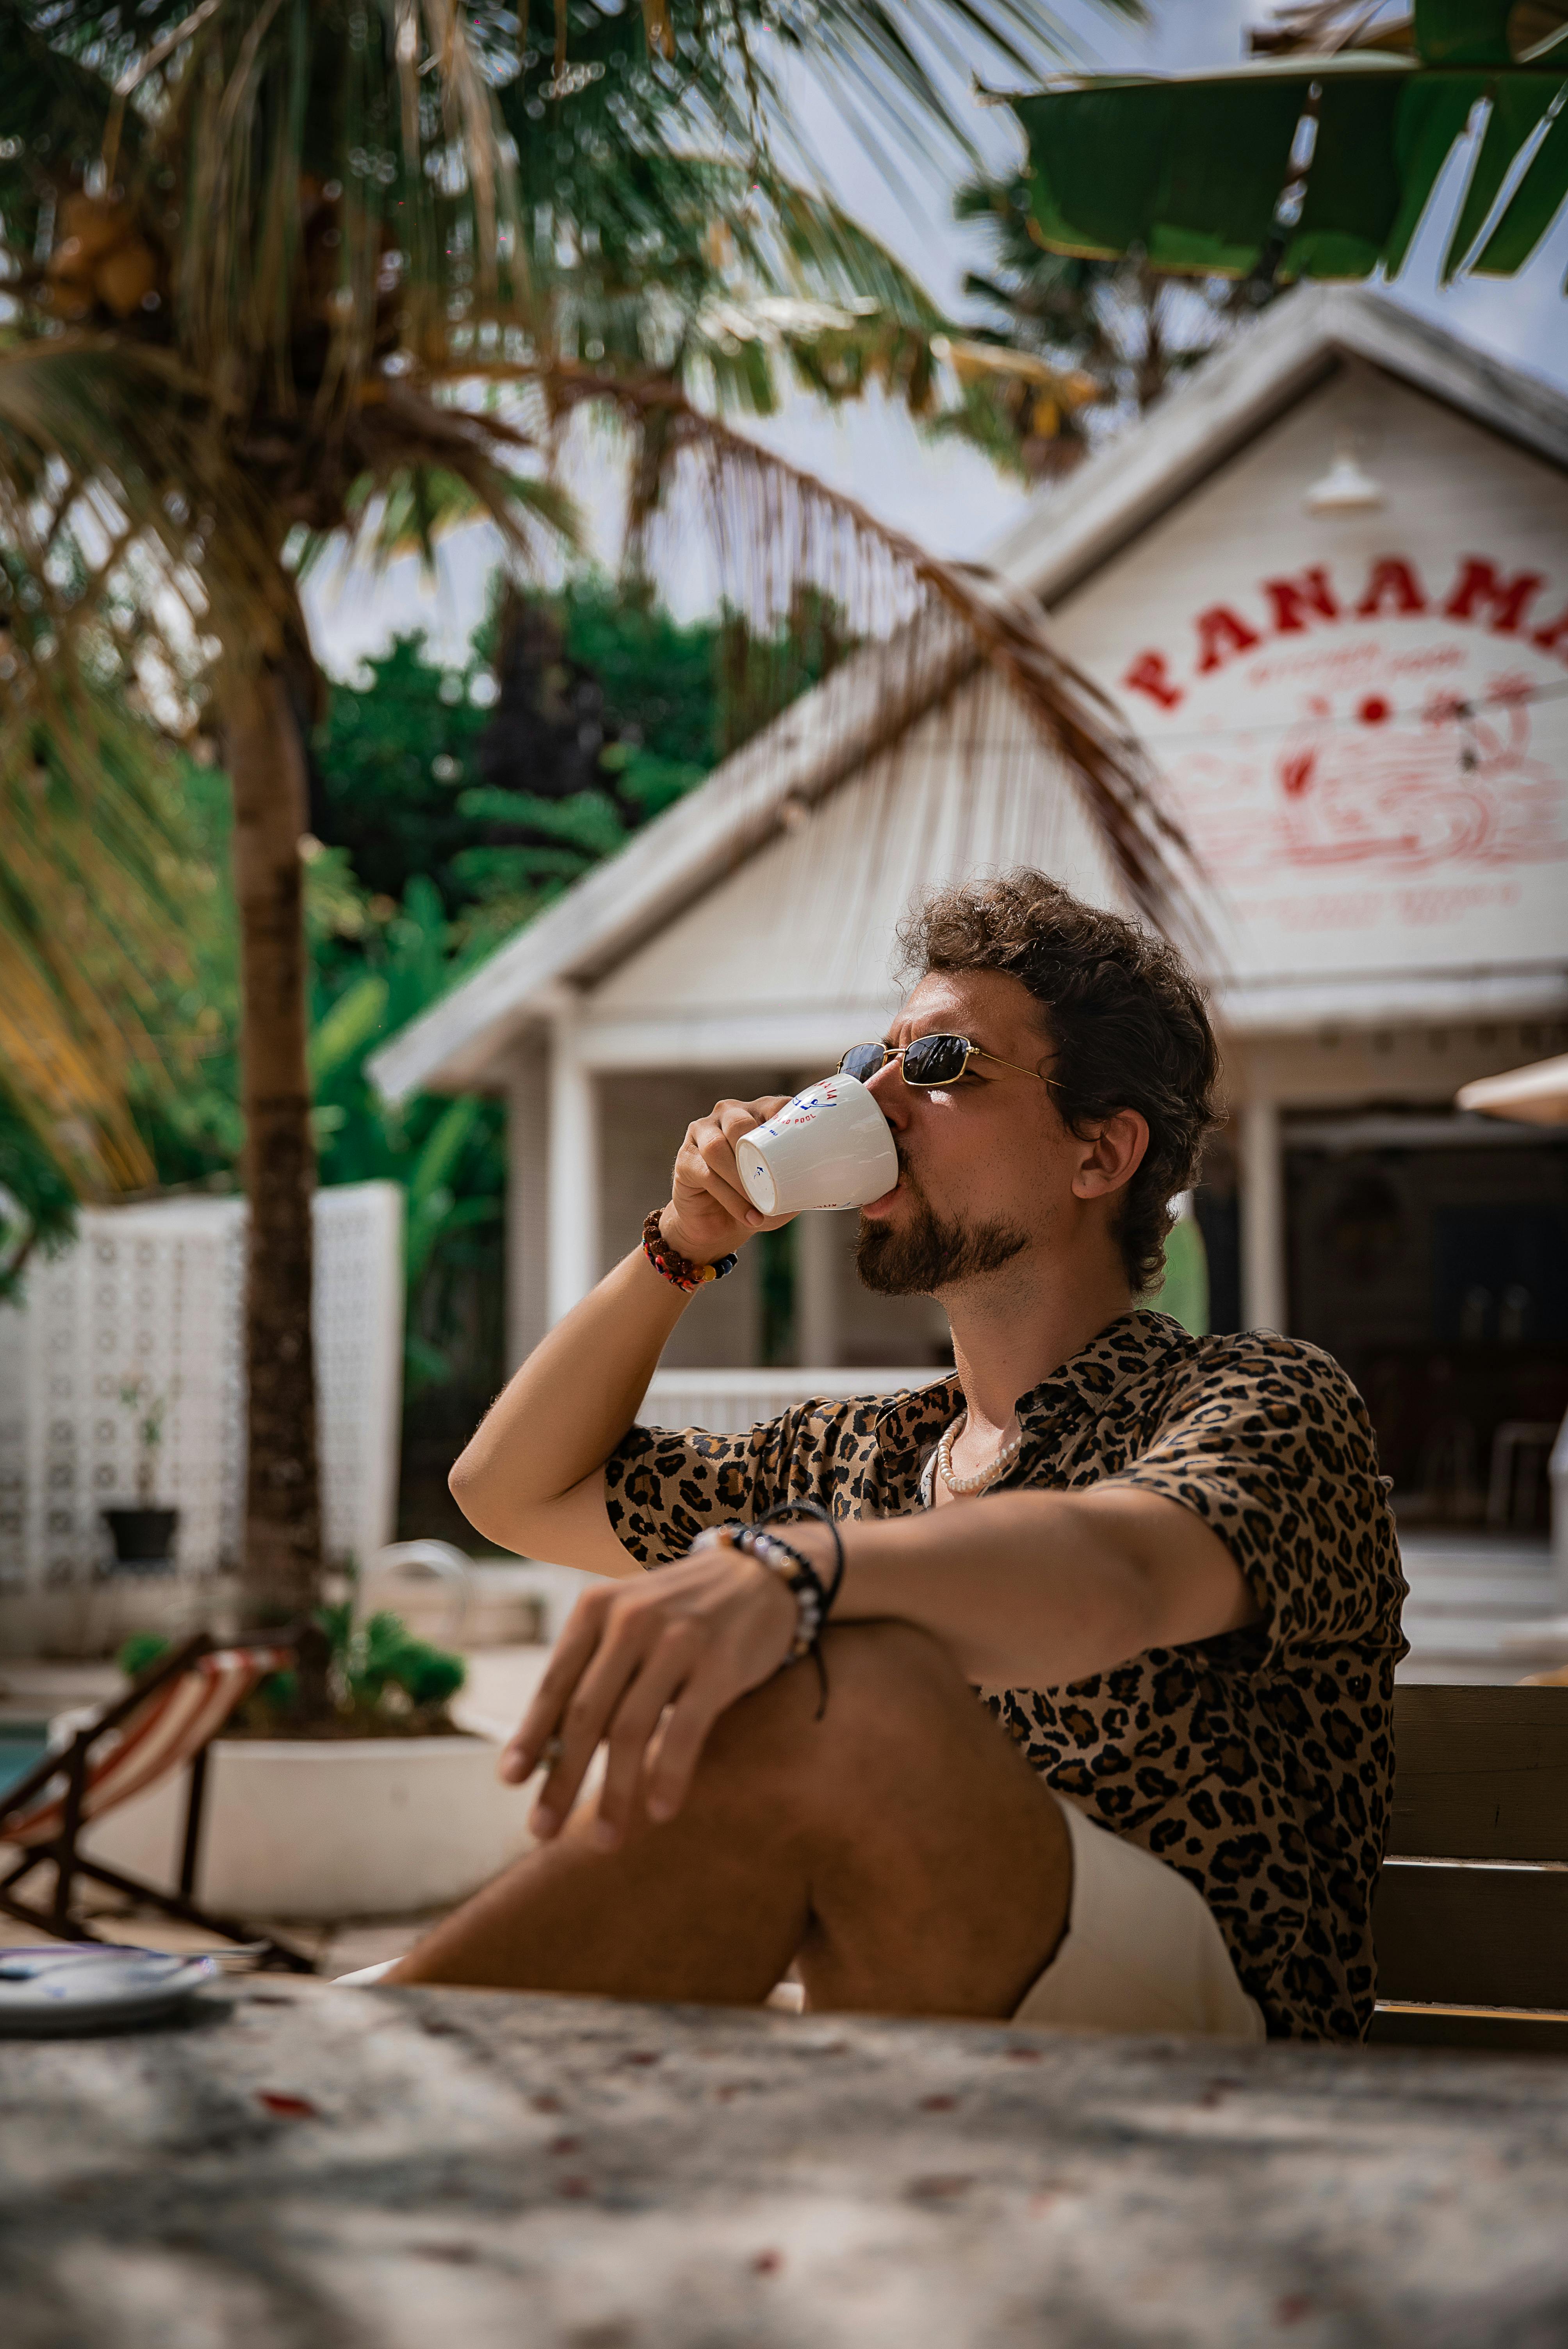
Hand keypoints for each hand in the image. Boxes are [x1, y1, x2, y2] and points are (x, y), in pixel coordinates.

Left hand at [499, 1536, 798, 1845]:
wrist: (760, 1576)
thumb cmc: (682, 1614)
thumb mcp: (628, 1624)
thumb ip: (595, 1675)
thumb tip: (552, 1753)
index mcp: (596, 1608)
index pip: (555, 1683)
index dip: (530, 1735)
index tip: (511, 1782)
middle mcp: (630, 1619)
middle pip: (585, 1715)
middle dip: (562, 1779)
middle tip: (542, 1831)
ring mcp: (677, 1639)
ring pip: (630, 1729)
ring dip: (614, 1792)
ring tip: (606, 1840)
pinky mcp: (720, 1662)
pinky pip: (686, 1729)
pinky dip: (669, 1775)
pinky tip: (661, 1811)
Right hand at [662, 1093, 793, 1264]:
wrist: (717, 1225)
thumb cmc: (754, 1200)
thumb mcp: (782, 1190)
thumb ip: (798, 1181)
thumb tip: (817, 1183)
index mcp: (757, 1113)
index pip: (774, 1106)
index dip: (787, 1120)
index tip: (804, 1142)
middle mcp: (728, 1115)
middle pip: (738, 1122)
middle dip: (755, 1152)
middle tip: (771, 1181)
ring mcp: (702, 1134)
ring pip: (717, 1147)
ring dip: (740, 1179)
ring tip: (758, 1205)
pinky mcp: (685, 1159)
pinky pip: (706, 1173)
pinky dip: (730, 1198)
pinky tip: (747, 1215)